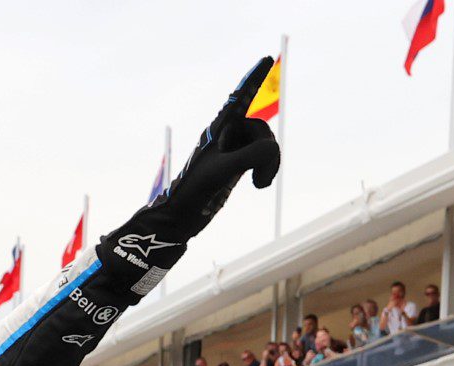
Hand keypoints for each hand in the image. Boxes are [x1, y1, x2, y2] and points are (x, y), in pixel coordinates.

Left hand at [154, 57, 281, 237]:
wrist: (182, 217)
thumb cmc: (195, 192)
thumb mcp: (223, 171)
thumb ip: (250, 156)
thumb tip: (271, 149)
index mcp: (218, 129)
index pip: (240, 97)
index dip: (254, 79)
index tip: (266, 59)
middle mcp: (226, 135)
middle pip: (260, 128)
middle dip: (267, 150)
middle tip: (259, 177)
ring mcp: (233, 150)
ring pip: (264, 144)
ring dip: (269, 163)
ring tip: (259, 183)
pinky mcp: (237, 165)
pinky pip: (262, 157)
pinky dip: (266, 169)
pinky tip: (259, 185)